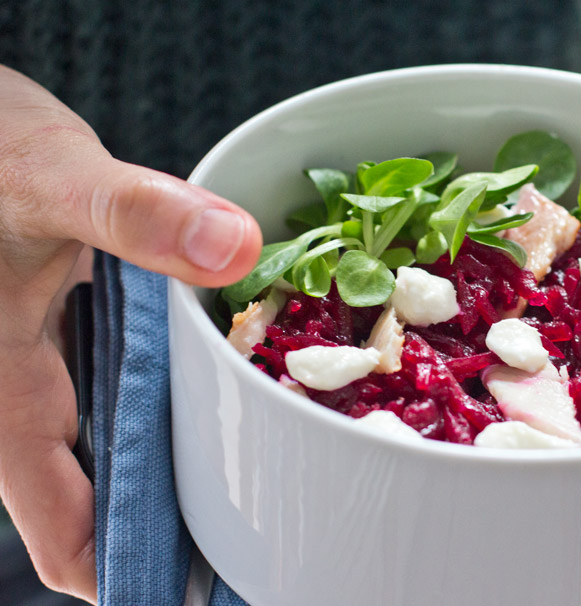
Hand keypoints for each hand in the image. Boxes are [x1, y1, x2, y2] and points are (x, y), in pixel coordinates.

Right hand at [0, 66, 261, 601]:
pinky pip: (148, 392)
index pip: (67, 539)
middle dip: (188, 528)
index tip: (216, 587)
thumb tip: (235, 248)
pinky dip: (193, 402)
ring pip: (136, 449)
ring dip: (195, 467)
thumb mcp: (50, 179)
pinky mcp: (93, 335)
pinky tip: (247, 391)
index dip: (135, 579)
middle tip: (281, 532)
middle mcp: (38, 404)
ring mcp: (66, 373)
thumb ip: (133, 214)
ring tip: (282, 474)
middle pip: (116, 504)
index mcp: (7, 403)